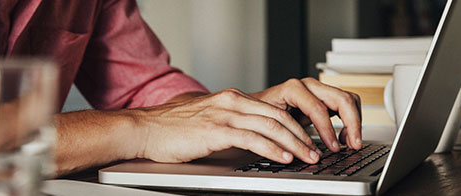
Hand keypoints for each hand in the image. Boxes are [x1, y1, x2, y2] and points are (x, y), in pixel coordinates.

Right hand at [128, 89, 321, 164]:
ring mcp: (224, 115)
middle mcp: (232, 102)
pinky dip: (271, 148)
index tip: (308, 140)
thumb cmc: (173, 128)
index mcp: (232, 98)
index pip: (273, 110)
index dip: (295, 126)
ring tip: (307, 156)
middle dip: (301, 135)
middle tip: (315, 150)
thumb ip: (232, 123)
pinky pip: (252, 138)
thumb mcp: (209, 119)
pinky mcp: (215, 130)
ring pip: (270, 126)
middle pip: (278, 116)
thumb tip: (254, 138)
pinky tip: (282, 157)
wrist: (145, 128)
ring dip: (293, 143)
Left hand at [250, 78, 361, 151]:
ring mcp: (318, 90)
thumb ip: (285, 137)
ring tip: (349, 142)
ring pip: (348, 99)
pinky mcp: (324, 99)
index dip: (329, 130)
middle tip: (354, 145)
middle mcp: (309, 86)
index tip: (334, 147)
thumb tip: (301, 153)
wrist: (255, 109)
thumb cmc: (259, 116)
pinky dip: (350, 120)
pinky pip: (345, 105)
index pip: (319, 108)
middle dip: (352, 123)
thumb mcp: (269, 125)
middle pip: (342, 98)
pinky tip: (343, 137)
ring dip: (354, 121)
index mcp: (294, 89)